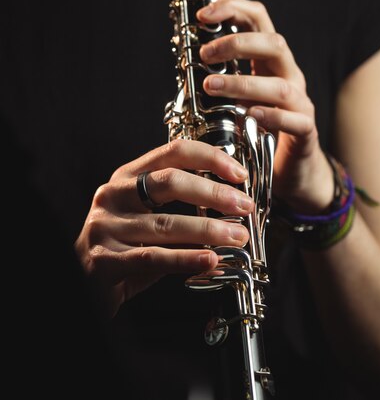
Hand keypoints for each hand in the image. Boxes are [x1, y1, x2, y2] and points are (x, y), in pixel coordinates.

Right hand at [75, 139, 251, 316]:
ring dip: (208, 230)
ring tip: (237, 237)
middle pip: (170, 182)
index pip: (173, 152)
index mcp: (128, 176)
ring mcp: (106, 226)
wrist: (84, 279)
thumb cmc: (124, 244)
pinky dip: (186, 259)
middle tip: (243, 207)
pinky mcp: (104, 259)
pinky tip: (210, 260)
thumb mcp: (147, 215)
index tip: (239, 174)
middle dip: (213, 193)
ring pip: (165, 224)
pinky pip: (153, 257)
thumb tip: (231, 204)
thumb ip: (181, 206)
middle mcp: (114, 194)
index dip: (210, 158)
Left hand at [197, 0, 332, 213]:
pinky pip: (295, 120)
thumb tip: (185, 59)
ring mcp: (300, 103)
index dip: (233, 8)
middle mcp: (289, 75)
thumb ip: (219, 75)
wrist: (291, 168)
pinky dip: (272, 116)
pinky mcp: (306, 131)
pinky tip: (250, 115)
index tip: (203, 14)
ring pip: (280, 85)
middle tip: (205, 54)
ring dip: (243, 83)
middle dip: (237, 43)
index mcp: (269, 61)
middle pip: (274, 44)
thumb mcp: (236, 96)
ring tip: (212, 86)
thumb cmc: (258, 128)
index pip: (258, 20)